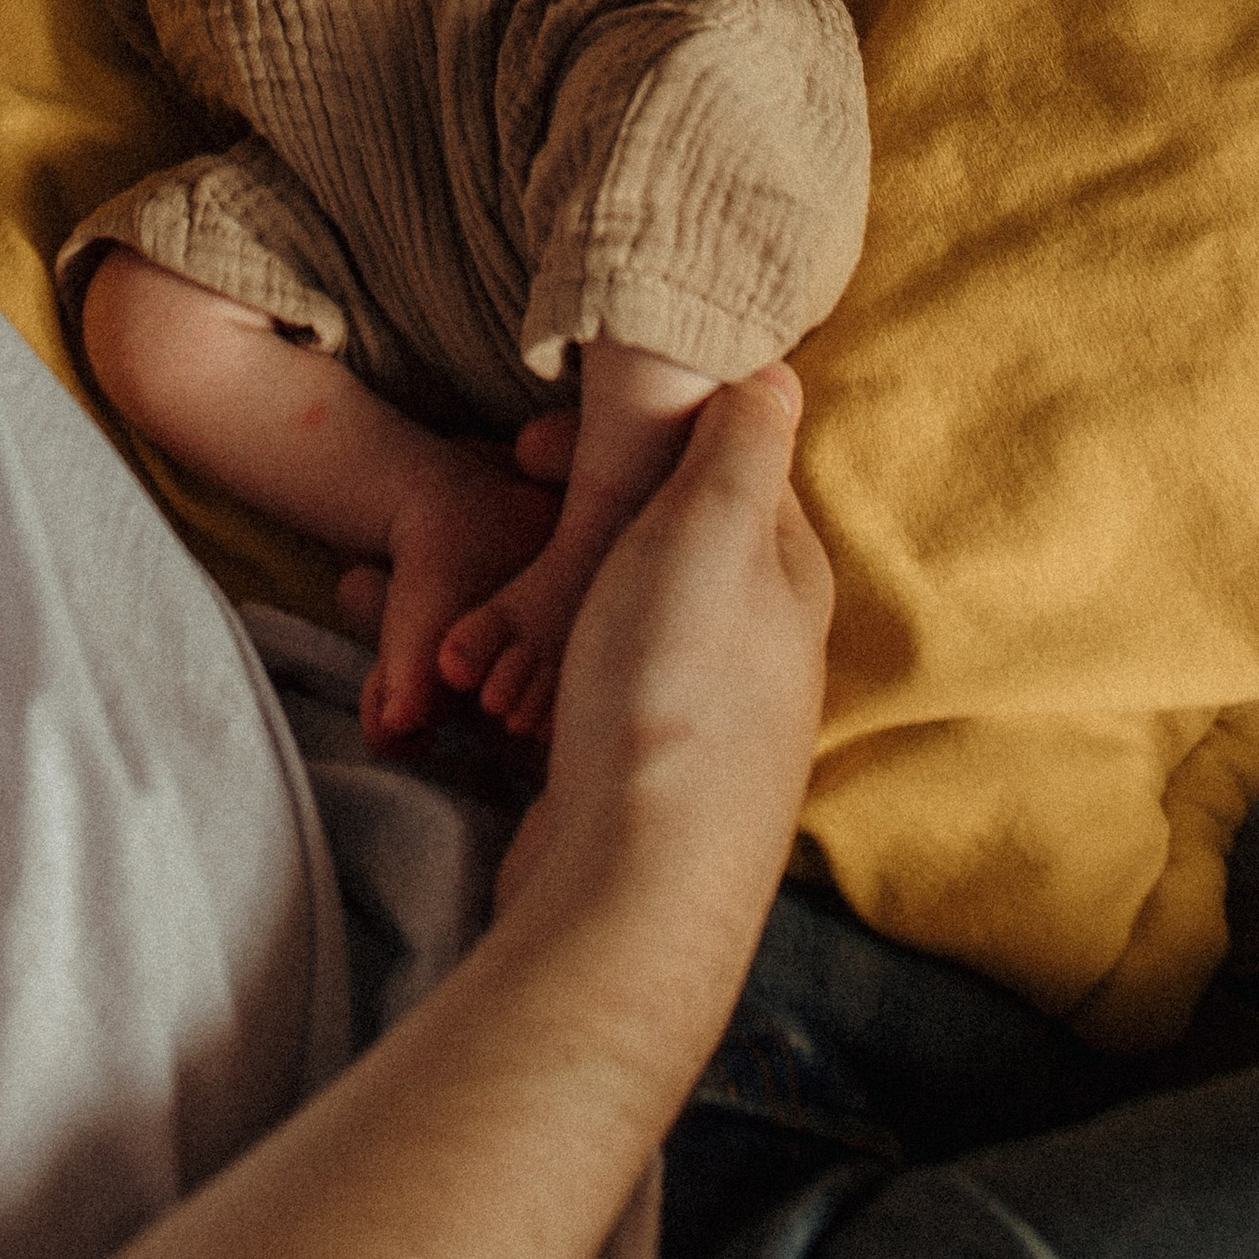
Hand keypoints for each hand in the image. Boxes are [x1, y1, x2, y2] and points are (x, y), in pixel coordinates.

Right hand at [496, 368, 827, 998]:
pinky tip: (489, 679)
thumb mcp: (713, 530)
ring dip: (540, 596)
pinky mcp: (649, 767)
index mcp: (785, 571)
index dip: (630, 429)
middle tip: (487, 520)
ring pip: (615, 610)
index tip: (529, 440)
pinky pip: (586, 682)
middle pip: (664, 533)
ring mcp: (703, 709)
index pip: (718, 462)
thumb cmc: (671, 689)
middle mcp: (758, 639)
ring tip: (474, 619)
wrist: (632, 889)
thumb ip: (742, 443)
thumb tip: (777, 369)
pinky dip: (535, 664)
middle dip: (576, 508)